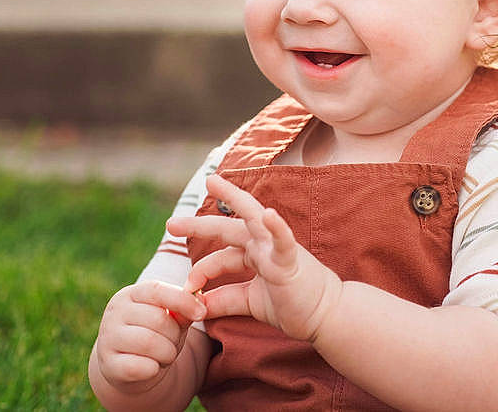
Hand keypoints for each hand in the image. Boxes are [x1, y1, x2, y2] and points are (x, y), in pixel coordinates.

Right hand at [93, 280, 205, 393]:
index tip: (202, 313)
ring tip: (165, 356)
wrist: (129, 368)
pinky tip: (153, 368)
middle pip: (159, 320)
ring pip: (150, 343)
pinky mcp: (108, 364)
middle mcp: (115, 312)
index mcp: (130, 294)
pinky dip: (153, 369)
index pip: (157, 290)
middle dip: (175, 335)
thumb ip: (183, 310)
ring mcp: (108, 338)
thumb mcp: (170, 319)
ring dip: (167, 353)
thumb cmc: (155, 336)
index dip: (183, 300)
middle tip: (173, 343)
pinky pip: (138, 366)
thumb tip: (201, 305)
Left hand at [167, 175, 342, 341]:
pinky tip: (270, 215)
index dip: (201, 271)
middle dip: (199, 225)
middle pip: (228, 228)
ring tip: (214, 181)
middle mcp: (263, 245)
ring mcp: (277, 248)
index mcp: (255, 254)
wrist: (326, 315)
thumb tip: (196, 304)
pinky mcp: (291, 260)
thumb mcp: (250, 302)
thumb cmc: (292, 305)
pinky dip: (277, 227)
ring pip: (253, 217)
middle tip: (171, 224)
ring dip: (233, 198)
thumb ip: (225, 300)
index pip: (220, 255)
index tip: (187, 290)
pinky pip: (284, 241)